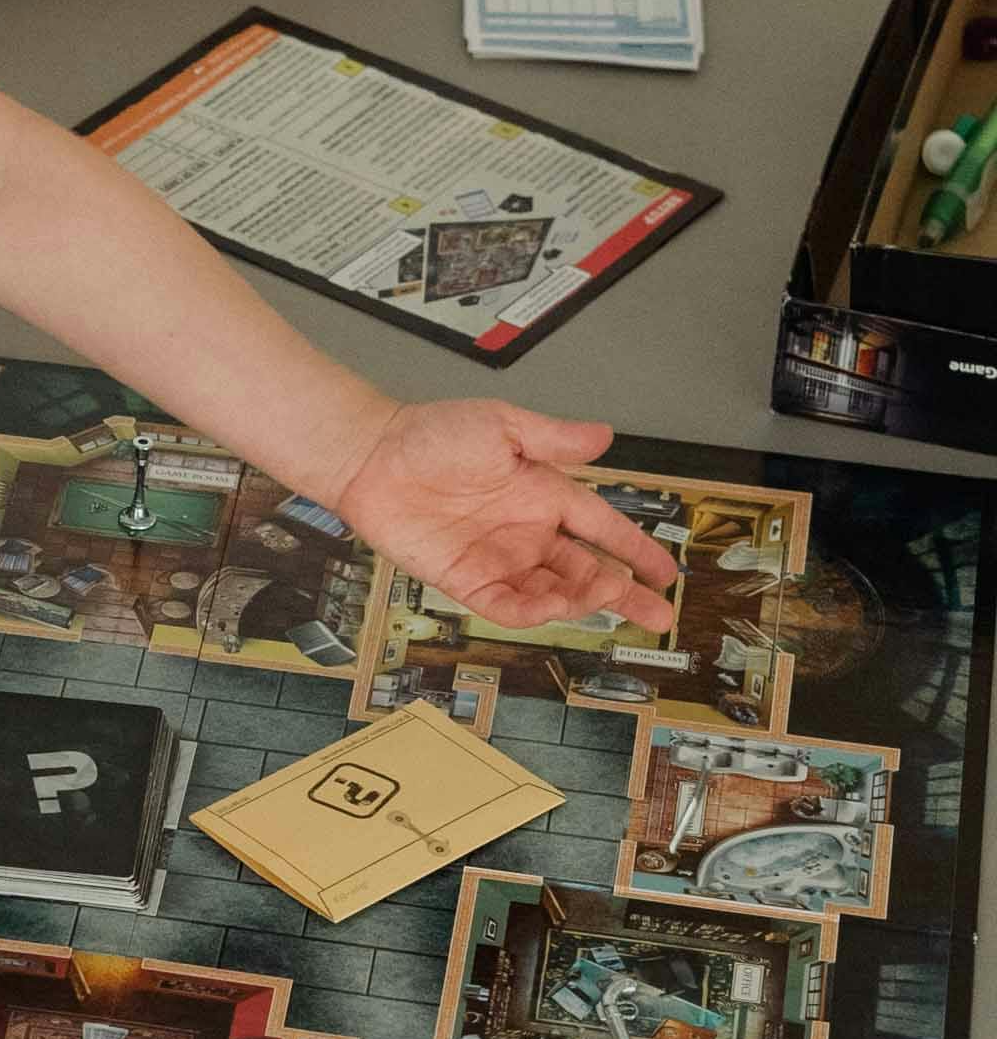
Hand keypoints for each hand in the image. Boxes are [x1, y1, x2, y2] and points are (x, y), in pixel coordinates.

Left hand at [330, 404, 681, 630]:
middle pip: (587, 570)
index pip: (601, 528)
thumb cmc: (431, 434)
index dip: (634, 550)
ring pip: (554, 593)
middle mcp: (526, 532)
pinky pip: (509, 606)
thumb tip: (604, 437)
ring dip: (583, 600)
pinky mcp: (467, 581)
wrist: (374, 457)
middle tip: (656, 613)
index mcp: (543, 494)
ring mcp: (499, 559)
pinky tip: (554, 607)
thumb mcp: (503, 425)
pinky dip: (534, 612)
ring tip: (606, 596)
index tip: (664, 572)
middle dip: (624, 593)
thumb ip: (554, 438)